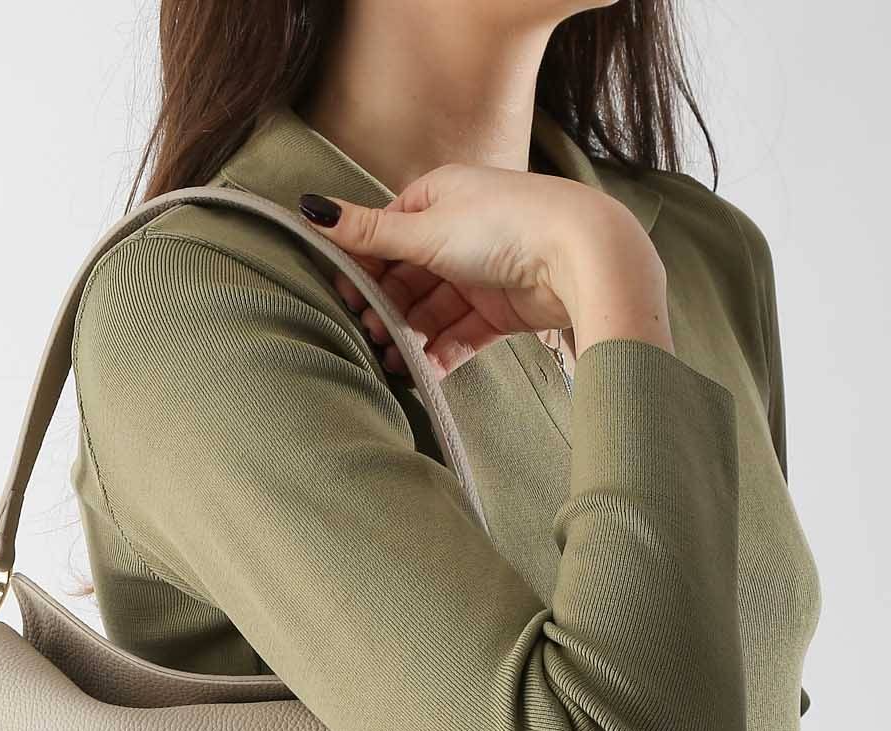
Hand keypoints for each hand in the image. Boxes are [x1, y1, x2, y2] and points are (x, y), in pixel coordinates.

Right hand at [297, 162, 670, 377]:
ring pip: (432, 311)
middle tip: (367, 333)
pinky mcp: (501, 310)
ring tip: (390, 360)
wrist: (579, 255)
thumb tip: (311, 210)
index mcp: (439, 197)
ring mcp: (480, 273)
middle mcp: (458, 231)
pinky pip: (460, 335)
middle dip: (385, 308)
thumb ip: (368, 233)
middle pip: (407, 277)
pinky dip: (440, 353)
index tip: (343, 296)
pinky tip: (421, 372)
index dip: (362, 266)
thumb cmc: (503, 225)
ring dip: (409, 336)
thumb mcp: (425, 228)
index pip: (387, 234)